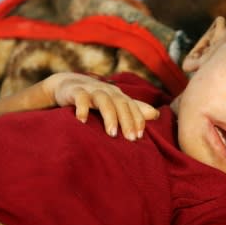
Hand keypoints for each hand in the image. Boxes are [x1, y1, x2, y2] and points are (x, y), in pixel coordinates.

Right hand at [44, 73, 158, 139]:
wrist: (68, 85)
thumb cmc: (96, 98)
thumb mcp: (115, 103)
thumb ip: (134, 109)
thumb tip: (157, 114)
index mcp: (118, 96)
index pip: (132, 107)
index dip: (138, 120)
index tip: (140, 136)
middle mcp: (108, 92)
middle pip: (121, 104)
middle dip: (127, 121)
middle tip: (131, 139)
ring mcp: (92, 90)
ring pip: (104, 100)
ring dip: (109, 116)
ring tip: (112, 133)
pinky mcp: (76, 91)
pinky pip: (80, 98)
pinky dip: (82, 108)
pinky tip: (82, 121)